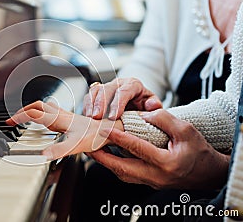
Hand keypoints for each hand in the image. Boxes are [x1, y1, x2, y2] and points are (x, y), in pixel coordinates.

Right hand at [6, 101, 122, 159]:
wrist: (109, 129)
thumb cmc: (95, 136)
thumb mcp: (75, 145)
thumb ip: (58, 150)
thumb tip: (43, 155)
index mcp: (58, 119)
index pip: (33, 113)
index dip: (19, 116)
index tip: (9, 122)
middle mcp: (60, 115)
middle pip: (36, 106)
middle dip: (22, 111)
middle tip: (13, 119)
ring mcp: (65, 116)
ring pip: (44, 107)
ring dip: (31, 110)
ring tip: (24, 118)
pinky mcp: (70, 118)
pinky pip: (52, 111)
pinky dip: (42, 113)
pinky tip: (45, 121)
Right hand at [83, 78, 161, 119]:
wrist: (137, 104)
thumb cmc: (144, 107)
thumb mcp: (152, 106)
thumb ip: (155, 106)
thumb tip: (152, 104)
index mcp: (133, 85)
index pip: (124, 91)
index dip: (117, 103)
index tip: (113, 116)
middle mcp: (118, 83)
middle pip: (106, 89)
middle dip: (101, 103)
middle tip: (97, 118)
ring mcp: (106, 87)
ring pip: (95, 91)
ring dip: (91, 105)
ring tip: (90, 118)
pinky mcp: (97, 94)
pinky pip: (88, 97)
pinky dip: (86, 107)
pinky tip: (86, 118)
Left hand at [88, 109, 229, 189]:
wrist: (210, 173)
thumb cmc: (199, 151)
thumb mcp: (186, 130)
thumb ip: (164, 119)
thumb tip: (143, 114)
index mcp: (166, 163)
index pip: (137, 148)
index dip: (119, 138)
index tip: (104, 128)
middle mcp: (156, 176)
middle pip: (122, 169)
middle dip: (102, 158)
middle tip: (87, 146)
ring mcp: (152, 182)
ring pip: (122, 174)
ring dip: (106, 162)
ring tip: (93, 149)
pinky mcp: (150, 183)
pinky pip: (128, 175)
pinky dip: (115, 165)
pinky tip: (108, 155)